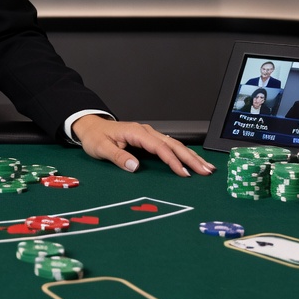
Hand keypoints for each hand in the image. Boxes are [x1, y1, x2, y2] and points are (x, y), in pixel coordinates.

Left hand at [72, 115, 215, 176]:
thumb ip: (117, 157)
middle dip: (191, 158)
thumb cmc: (95, 136)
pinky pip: (169, 146)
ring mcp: (149, 134)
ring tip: (207, 167)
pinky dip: (182, 153)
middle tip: (207, 171)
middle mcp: (145, 131)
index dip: (172, 160)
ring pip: (174, 144)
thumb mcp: (100, 148)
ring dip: (191, 156)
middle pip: (173, 145)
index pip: (159, 147)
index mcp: (136, 132)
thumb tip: (135, 166)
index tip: (184, 173)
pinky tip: (193, 160)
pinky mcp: (149, 139)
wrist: (91, 125)